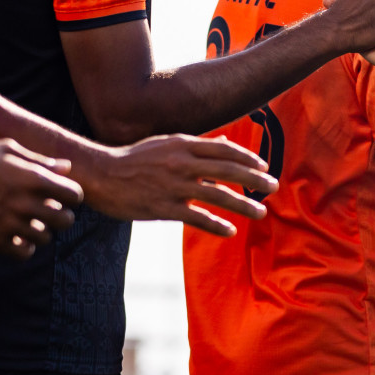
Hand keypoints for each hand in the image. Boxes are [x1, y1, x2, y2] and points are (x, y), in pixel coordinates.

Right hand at [0, 139, 82, 258]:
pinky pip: (23, 253)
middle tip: (50, 212)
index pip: (75, 195)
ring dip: (41, 231)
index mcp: (33, 179)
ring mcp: (9, 223)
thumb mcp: (8, 150)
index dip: (72, 195)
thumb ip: (40, 161)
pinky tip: (18, 238)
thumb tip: (67, 168)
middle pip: (65, 221)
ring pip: (45, 238)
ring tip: (29, 223)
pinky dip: (24, 247)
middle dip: (61, 216)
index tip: (63, 195)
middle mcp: (25, 203)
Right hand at [76, 135, 275, 236]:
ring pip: (218, 195)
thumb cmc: (135, 158)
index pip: (225, 150)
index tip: (264, 167)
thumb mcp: (166, 144)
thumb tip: (225, 143)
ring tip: (260, 212)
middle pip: (228, 170)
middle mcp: (182, 163)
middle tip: (273, 187)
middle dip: (254, 180)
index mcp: (183, 144)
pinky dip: (216, 225)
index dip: (247, 159)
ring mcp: (174, 185)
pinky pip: (197, 218)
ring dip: (243, 204)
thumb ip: (197, 146)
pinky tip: (230, 231)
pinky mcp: (164, 208)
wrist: (101, 174)